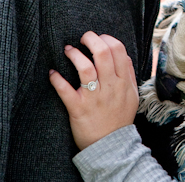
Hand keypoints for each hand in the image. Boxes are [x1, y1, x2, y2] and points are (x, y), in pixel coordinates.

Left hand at [49, 31, 138, 149]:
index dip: (106, 38)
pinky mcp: (78, 108)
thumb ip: (129, 75)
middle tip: (83, 38)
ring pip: (85, 68)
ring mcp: (94, 98)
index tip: (98, 38)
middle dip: (91, 39)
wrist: (111, 147)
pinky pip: (65, 90)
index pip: (118, 50)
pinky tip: (53, 73)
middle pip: (102, 53)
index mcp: (123, 82)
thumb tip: (124, 56)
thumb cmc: (119, 119)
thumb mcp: (132, 95)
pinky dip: (57, 79)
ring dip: (74, 55)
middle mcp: (110, 87)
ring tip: (68, 50)